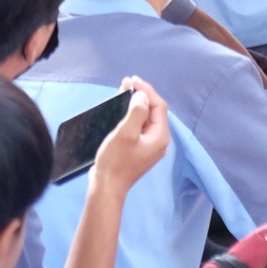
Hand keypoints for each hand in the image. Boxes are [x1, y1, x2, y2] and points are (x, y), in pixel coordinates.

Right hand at [90, 79, 170, 194]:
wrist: (107, 187)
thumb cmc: (115, 160)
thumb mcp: (126, 133)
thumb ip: (137, 112)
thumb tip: (143, 96)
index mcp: (159, 137)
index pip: (158, 106)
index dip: (147, 91)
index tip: (133, 80)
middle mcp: (158, 141)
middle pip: (153, 111)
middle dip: (141, 95)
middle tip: (127, 82)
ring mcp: (148, 146)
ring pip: (145, 118)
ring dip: (135, 103)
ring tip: (124, 89)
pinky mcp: (138, 149)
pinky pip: (138, 126)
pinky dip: (131, 114)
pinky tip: (122, 108)